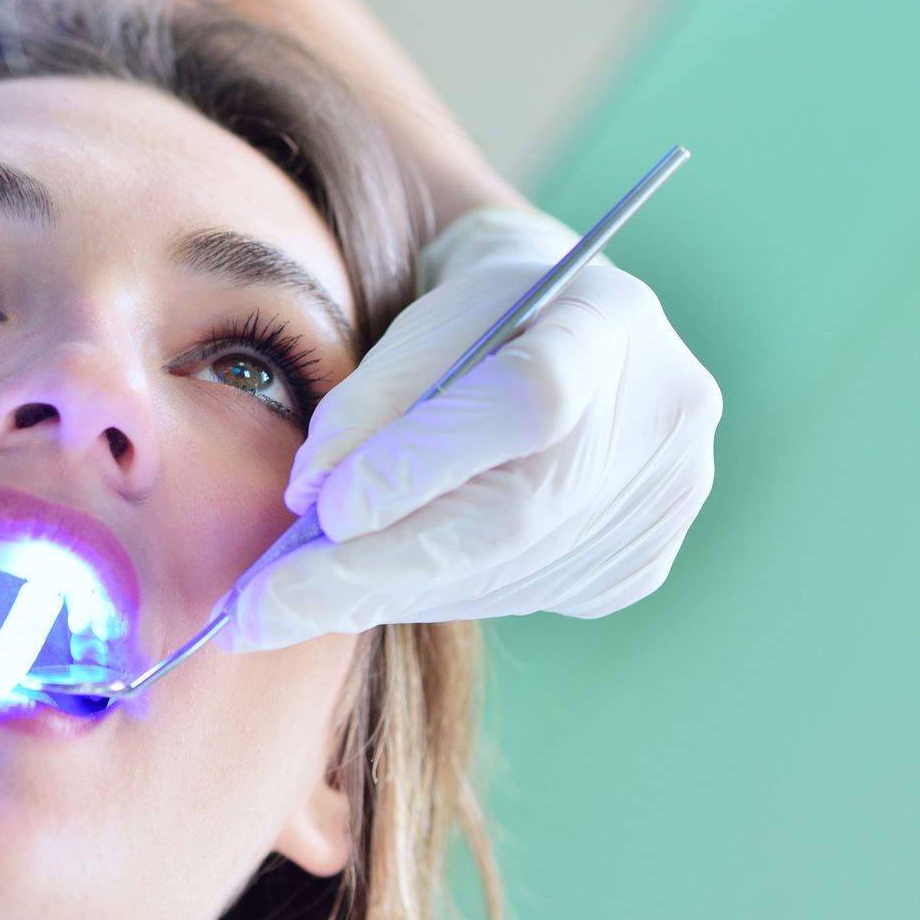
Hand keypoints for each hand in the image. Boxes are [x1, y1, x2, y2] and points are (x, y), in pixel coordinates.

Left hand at [221, 207, 720, 650]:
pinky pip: (511, 594)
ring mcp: (662, 500)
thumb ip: (369, 396)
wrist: (561, 320)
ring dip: (385, 590)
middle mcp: (659, 417)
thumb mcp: (418, 310)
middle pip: (510, 519)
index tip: (320, 511)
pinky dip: (426, 591)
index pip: (522, 403)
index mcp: (607, 321)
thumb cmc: (476, 306)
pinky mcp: (637, 561)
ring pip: (500, 574)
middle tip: (257, 613)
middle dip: (368, 571)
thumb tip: (312, 500)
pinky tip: (373, 577)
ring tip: (289, 599)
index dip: (422, 463)